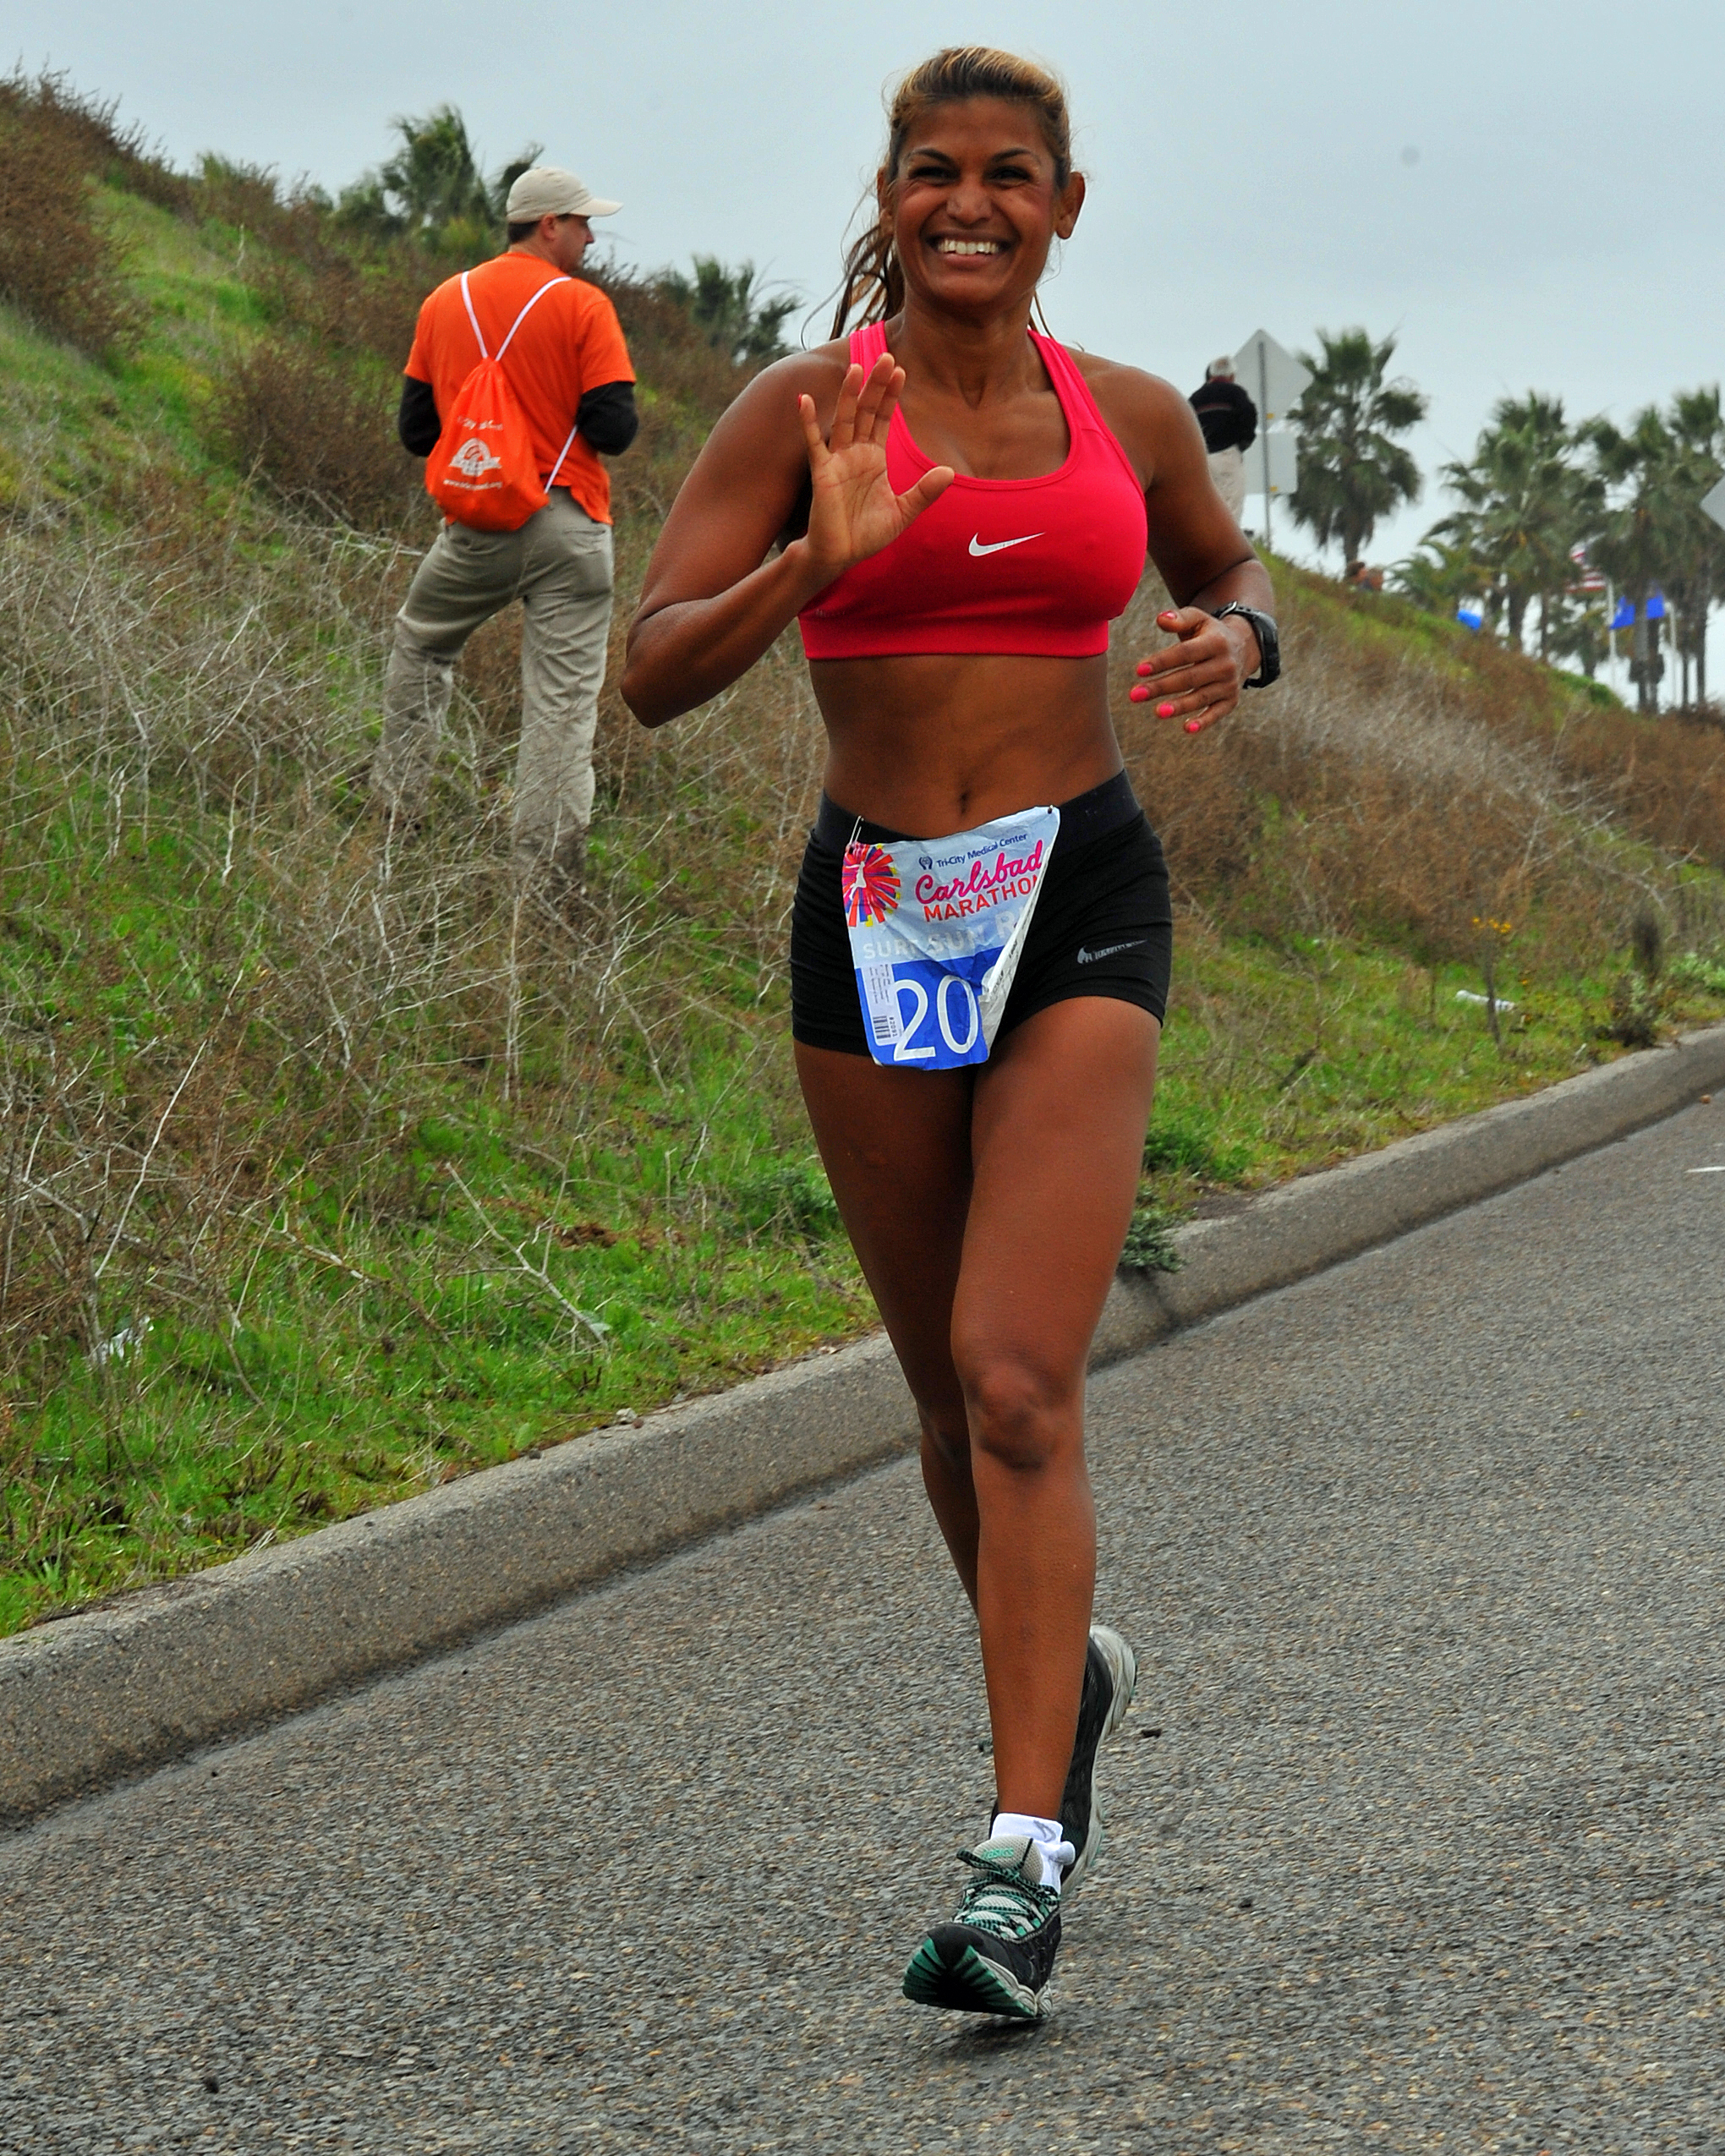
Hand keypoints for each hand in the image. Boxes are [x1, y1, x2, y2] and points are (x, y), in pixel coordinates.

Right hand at [797, 355, 953, 578]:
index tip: (900, 370)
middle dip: (875, 385)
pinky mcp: (822, 474)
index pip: (882, 418)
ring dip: (849, 394)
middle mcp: (855, 454)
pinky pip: (815, 444)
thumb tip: (949, 472)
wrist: (840, 557)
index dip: (890, 396)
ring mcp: (837, 461)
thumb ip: (924, 492)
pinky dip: (808, 422)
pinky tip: (804, 399)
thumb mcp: (903, 513)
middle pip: (866, 411)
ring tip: (856, 367)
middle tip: (886, 356)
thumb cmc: (866, 536)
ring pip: (844, 420)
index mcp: (873, 459)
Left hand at [1128, 607, 1258, 733]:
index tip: (1138, 670)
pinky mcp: (1231, 701)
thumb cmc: (1209, 633)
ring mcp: (1229, 684)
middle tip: (1135, 695)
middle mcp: (1225, 664)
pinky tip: (1186, 729)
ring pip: (1201, 697)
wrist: (1242, 647)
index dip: (1162, 661)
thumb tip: (1160, 619)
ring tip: (1157, 711)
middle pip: (1189, 678)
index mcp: (1216, 642)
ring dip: (1179, 706)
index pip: (1185, 653)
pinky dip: (1204, 722)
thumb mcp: (1198, 620)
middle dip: (1161, 687)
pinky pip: (1217, 713)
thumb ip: (1179, 619)